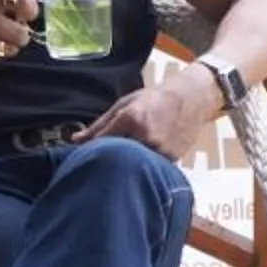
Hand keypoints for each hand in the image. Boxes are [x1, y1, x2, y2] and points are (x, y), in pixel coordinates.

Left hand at [82, 69, 219, 160]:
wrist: (192, 98)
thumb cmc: (155, 98)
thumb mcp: (125, 104)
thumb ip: (100, 124)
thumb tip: (74, 141)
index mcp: (130, 118)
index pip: (101, 142)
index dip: (91, 151)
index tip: (86, 155)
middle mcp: (144, 135)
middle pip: (116, 157)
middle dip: (109, 161)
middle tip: (106, 160)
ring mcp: (159, 148)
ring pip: (134, 166)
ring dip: (127, 165)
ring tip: (126, 159)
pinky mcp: (171, 158)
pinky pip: (150, 168)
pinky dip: (144, 167)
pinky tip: (144, 159)